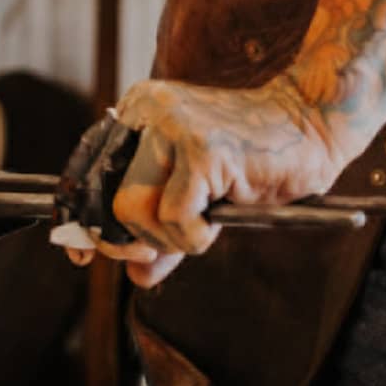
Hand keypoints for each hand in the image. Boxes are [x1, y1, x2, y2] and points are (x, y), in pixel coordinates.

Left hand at [65, 76, 346, 288]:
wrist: (308, 129)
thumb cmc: (252, 161)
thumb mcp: (197, 198)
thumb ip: (163, 232)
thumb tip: (136, 275)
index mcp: (137, 111)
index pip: (85, 168)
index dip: (77, 217)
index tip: (80, 256)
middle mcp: (146, 110)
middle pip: (105, 198)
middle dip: (128, 239)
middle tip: (162, 249)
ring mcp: (173, 126)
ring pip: (132, 210)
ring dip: (167, 240)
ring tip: (201, 225)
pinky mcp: (203, 150)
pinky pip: (174, 219)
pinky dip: (194, 238)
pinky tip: (216, 221)